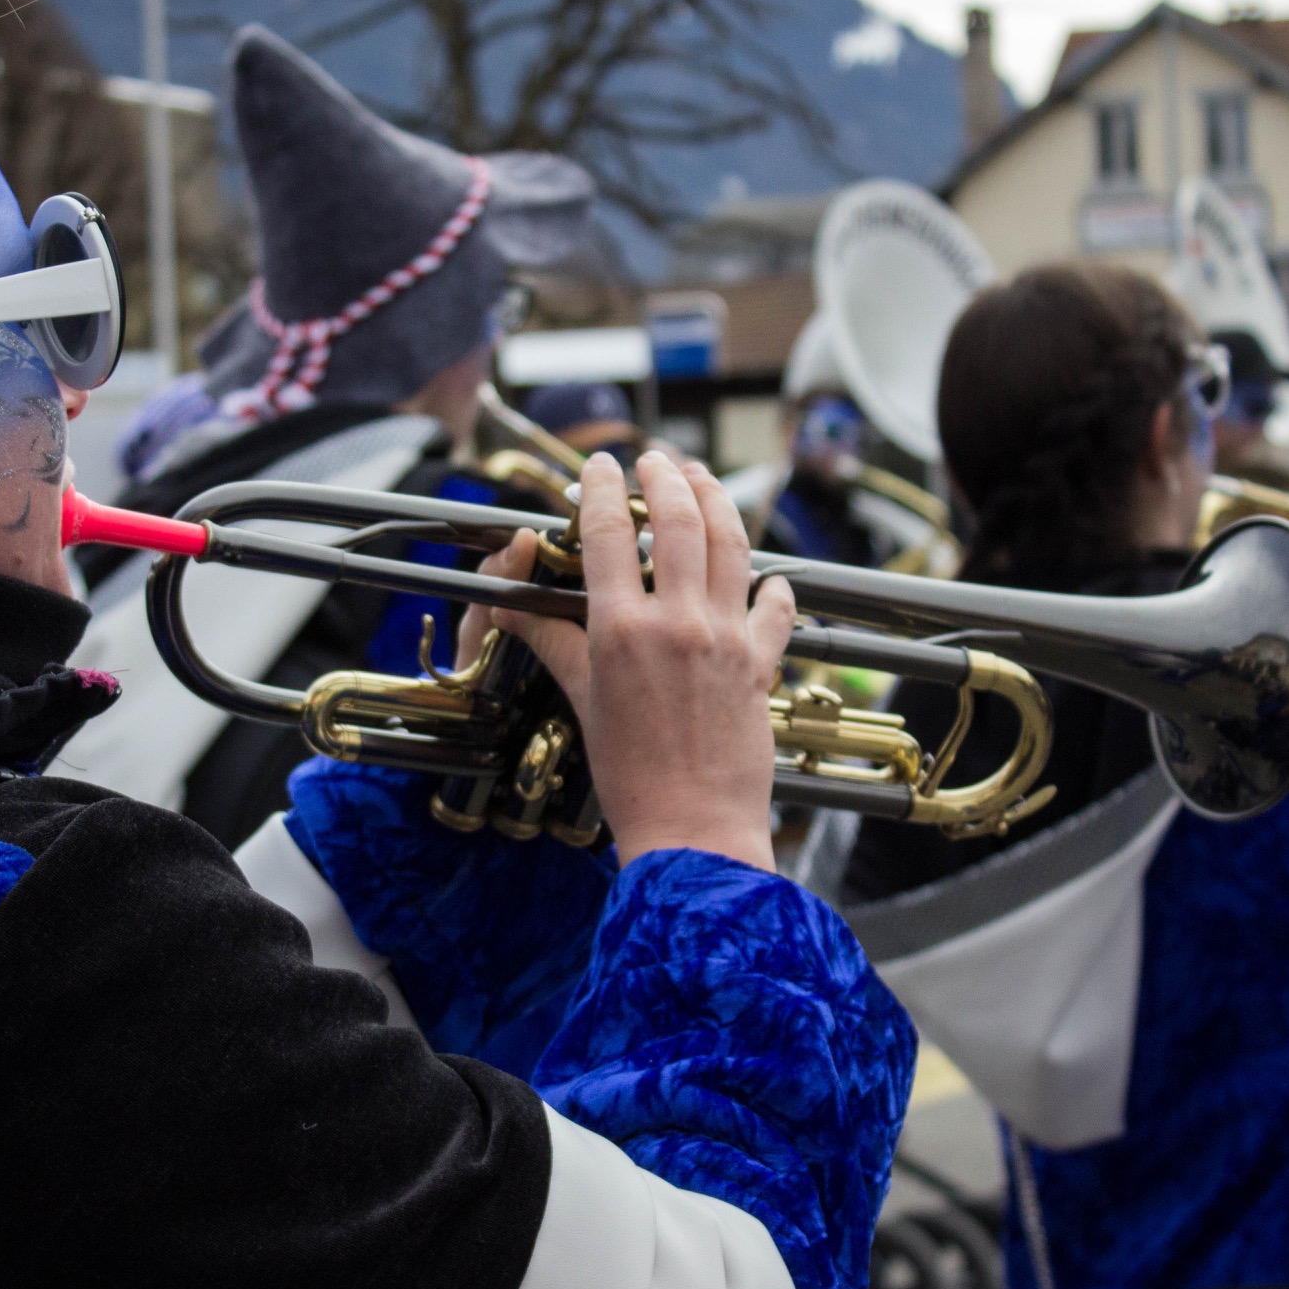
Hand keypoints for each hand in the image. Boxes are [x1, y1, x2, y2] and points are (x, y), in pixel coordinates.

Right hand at [488, 450, 796, 869]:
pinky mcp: (761, 662)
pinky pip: (774, 605)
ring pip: (730, 542)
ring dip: (716, 500)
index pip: (605, 533)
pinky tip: (767, 576)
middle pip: (677, 519)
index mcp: (621, 630)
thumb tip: (515, 606)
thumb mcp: (583, 700)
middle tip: (655, 460)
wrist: (692, 828)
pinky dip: (771, 582)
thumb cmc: (631, 775)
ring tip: (702, 478)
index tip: (598, 467)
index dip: (600, 489)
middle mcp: (678, 622)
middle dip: (665, 476)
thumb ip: (555, 641)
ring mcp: (726, 638)